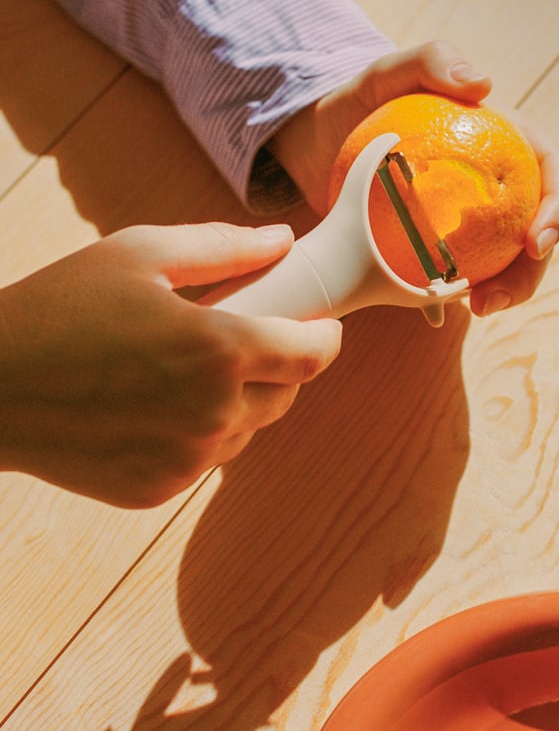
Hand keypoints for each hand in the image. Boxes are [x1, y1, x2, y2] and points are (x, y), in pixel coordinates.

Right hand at [0, 223, 340, 507]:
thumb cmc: (60, 309)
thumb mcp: (140, 254)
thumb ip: (224, 247)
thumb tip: (283, 239)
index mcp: (218, 351)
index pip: (313, 354)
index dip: (326, 336)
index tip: (321, 324)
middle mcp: (214, 414)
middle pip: (288, 392)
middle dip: (280, 362)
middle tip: (242, 335)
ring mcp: (187, 460)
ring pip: (249, 427)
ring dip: (240, 397)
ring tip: (187, 366)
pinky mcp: (159, 490)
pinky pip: (207, 457)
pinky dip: (201, 430)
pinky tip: (157, 403)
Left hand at [270, 40, 558, 314]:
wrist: (318, 143)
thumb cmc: (360, 101)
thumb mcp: (387, 71)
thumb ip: (432, 61)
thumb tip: (486, 85)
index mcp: (505, 142)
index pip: (555, 172)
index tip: (534, 240)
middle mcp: (498, 184)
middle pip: (537, 229)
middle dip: (532, 271)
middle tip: (495, 297)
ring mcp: (470, 218)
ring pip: (505, 261)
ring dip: (503, 292)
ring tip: (474, 309)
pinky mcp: (439, 245)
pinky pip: (456, 275)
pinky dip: (451, 297)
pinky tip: (435, 315)